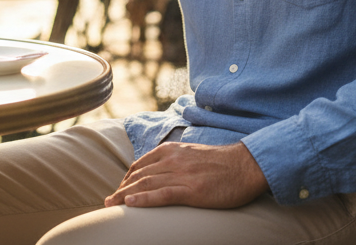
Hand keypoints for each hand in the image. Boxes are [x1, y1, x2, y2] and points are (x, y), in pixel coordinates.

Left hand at [104, 141, 268, 208]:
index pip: (140, 165)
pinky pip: (163, 194)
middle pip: (139, 176)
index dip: (126, 179)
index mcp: (171, 151)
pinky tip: (130, 204)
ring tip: (110, 205)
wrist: (246, 165)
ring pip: (145, 185)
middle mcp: (172, 160)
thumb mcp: (192, 156)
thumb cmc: (222, 164)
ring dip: (125, 196)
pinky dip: (144, 200)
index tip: (118, 191)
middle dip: (121, 189)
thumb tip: (160, 173)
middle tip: (108, 202)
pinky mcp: (192, 190)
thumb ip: (175, 161)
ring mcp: (181, 175)